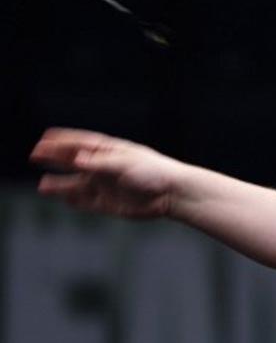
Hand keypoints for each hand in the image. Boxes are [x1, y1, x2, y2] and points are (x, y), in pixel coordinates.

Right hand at [30, 128, 183, 218]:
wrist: (173, 194)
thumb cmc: (154, 172)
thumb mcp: (125, 164)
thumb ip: (99, 164)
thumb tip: (76, 160)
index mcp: (111, 152)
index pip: (82, 143)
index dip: (62, 141)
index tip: (44, 138)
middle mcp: (105, 168)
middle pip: (74, 161)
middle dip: (55, 158)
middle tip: (34, 155)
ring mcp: (106, 186)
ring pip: (76, 185)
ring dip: (59, 185)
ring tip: (42, 185)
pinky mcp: (110, 204)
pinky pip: (87, 203)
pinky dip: (75, 202)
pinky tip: (64, 200)